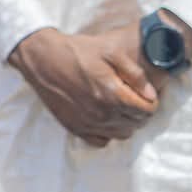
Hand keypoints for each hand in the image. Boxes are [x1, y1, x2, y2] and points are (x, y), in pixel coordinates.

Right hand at [8, 25, 157, 145]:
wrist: (41, 58)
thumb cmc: (76, 51)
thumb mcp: (109, 52)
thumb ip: (135, 74)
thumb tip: (151, 94)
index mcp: (113, 95)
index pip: (148, 111)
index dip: (150, 101)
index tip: (143, 93)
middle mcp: (102, 114)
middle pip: (137, 123)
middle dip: (139, 111)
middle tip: (130, 96)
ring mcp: (88, 123)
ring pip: (122, 134)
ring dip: (125, 122)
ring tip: (117, 106)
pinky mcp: (75, 127)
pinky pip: (102, 141)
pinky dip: (107, 132)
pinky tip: (102, 116)